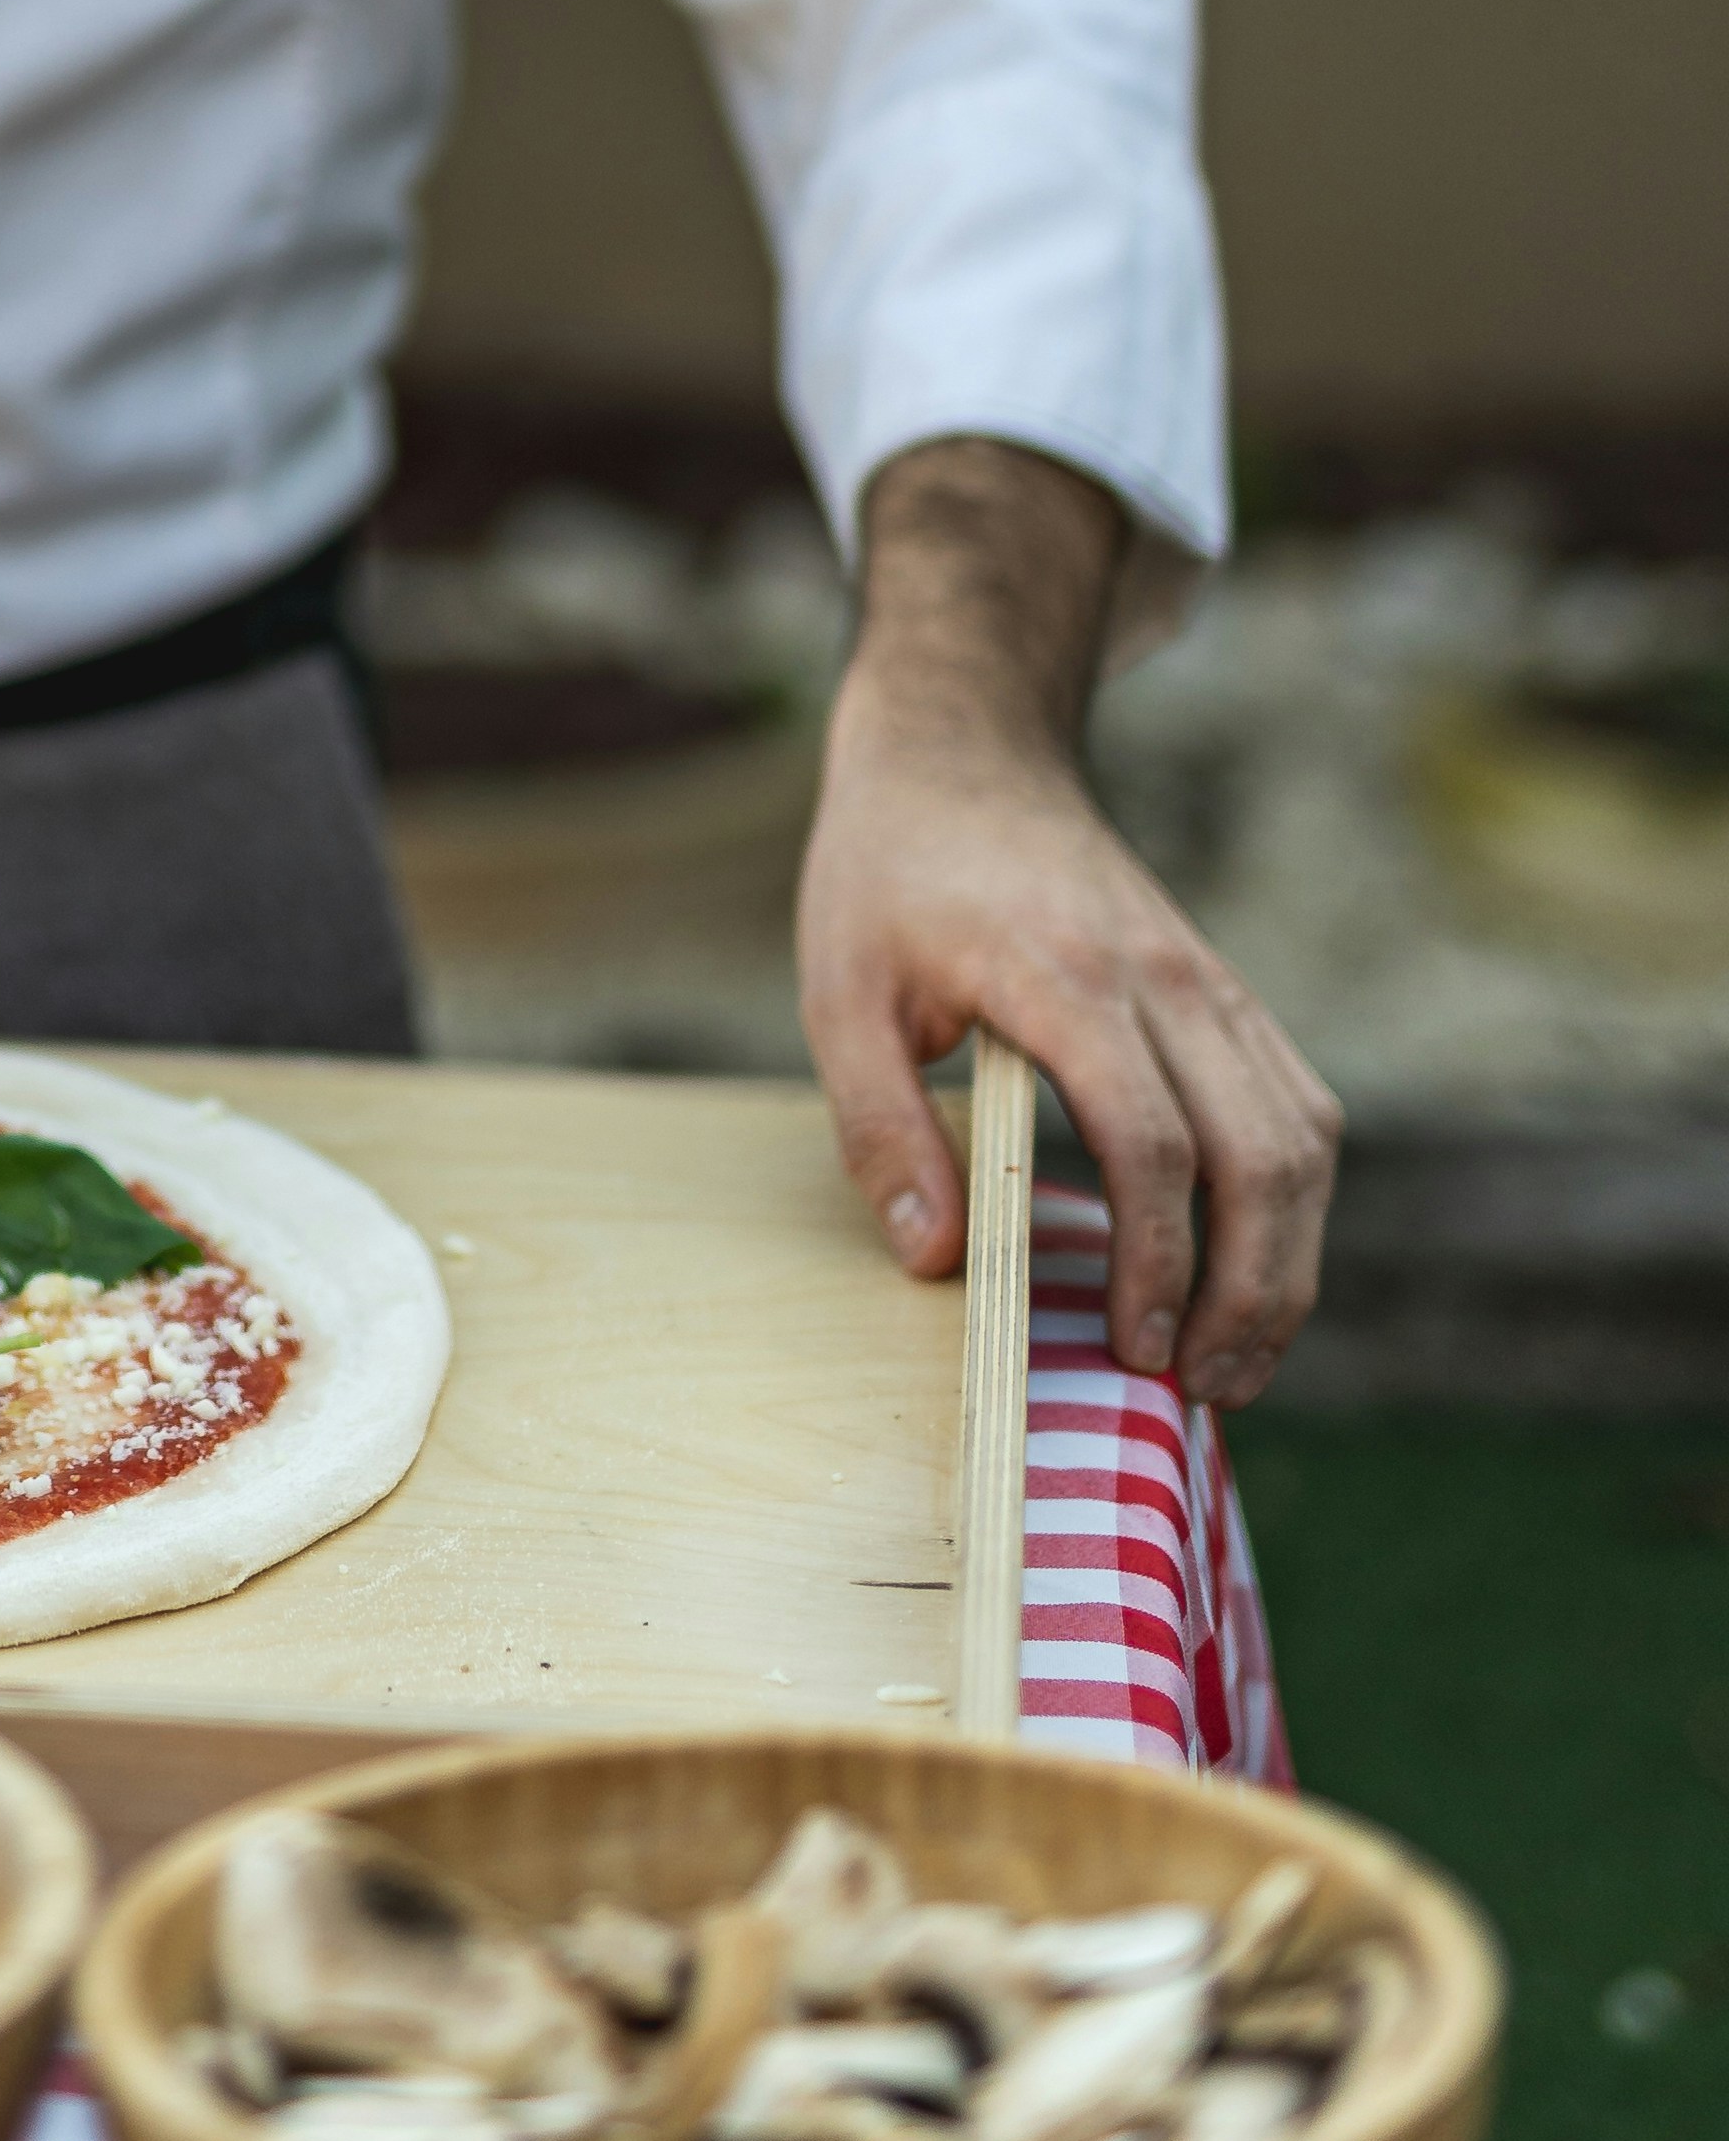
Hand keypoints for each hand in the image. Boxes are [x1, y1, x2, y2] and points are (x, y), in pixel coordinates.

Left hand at [795, 438, 1339, 1410]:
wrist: (966, 750)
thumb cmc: (892, 872)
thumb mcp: (837, 992)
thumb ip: (879, 1125)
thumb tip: (935, 1258)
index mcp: (1066, 977)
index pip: (1150, 1143)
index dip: (1155, 1262)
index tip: (1132, 1349)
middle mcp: (1165, 978)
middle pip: (1262, 1157)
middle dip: (1250, 1295)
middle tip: (1199, 1389)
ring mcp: (1210, 981)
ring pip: (1302, 1139)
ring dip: (1289, 1263)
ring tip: (1234, 1360)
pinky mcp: (1226, 992)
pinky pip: (1299, 1106)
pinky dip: (1295, 1202)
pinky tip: (1253, 1270)